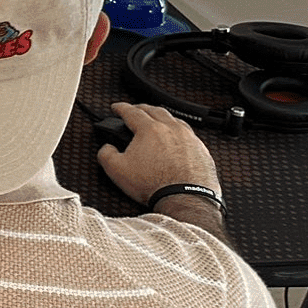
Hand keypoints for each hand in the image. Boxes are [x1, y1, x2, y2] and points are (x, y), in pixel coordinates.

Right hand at [95, 101, 220, 208]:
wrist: (185, 200)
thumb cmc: (155, 185)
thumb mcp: (116, 170)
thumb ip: (106, 153)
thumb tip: (107, 148)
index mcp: (150, 129)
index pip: (132, 111)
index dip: (121, 107)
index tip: (116, 107)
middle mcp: (172, 129)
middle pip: (155, 110)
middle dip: (142, 108)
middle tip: (135, 110)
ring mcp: (190, 138)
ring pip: (174, 119)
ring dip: (163, 117)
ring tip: (156, 122)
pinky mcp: (202, 150)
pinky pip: (189, 134)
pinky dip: (178, 133)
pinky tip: (175, 140)